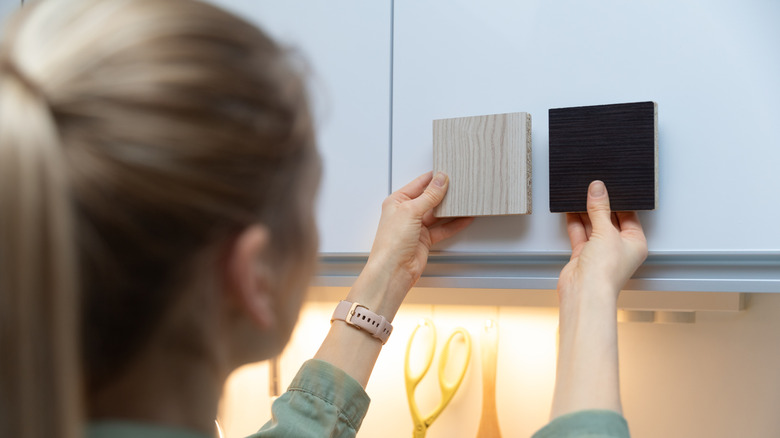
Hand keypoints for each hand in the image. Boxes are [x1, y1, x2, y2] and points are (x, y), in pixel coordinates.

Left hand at [350, 172, 473, 317]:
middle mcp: (406, 213)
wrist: (394, 270)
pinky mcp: (425, 239)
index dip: (433, 178)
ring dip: (451, 209)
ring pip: (437, 214)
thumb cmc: (391, 243)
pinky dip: (454, 224)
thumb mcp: (411, 211)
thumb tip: (440, 180)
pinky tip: (464, 219)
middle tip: (459, 186)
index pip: (418, 184)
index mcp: (397, 201)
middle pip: (429, 198)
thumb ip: (429, 196)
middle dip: (444, 193)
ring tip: (465, 201)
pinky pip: (442, 228)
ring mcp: (416, 227)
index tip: (448, 172)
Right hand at [558, 180, 647, 302]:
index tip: (610, 187)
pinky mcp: (583, 255)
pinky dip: (575, 222)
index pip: (629, 216)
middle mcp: (619, 248)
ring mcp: (600, 252)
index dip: (619, 201)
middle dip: (601, 206)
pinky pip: (580, 234)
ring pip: (593, 226)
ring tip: (580, 195)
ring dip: (586, 212)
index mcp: (635, 243)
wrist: (584, 291)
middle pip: (610, 220)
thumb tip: (598, 190)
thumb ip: (600, 209)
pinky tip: (571, 210)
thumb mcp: (606, 232)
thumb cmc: (606, 272)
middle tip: (593, 188)